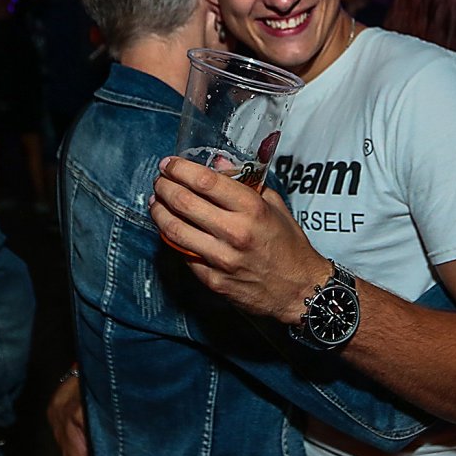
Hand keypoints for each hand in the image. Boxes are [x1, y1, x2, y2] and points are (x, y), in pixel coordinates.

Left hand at [149, 156, 325, 323]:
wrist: (299, 290)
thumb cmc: (289, 247)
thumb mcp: (275, 206)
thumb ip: (246, 184)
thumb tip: (219, 165)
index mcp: (252, 209)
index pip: (205, 182)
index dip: (181, 169)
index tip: (169, 164)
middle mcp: (235, 233)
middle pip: (184, 203)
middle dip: (164, 187)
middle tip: (160, 182)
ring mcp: (222, 259)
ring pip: (175, 231)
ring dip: (159, 213)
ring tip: (156, 203)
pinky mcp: (213, 280)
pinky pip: (183, 254)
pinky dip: (172, 239)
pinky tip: (170, 229)